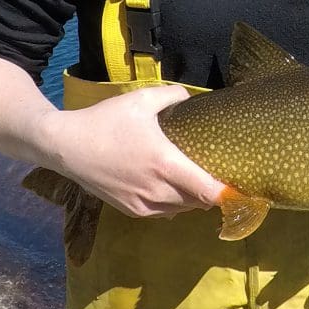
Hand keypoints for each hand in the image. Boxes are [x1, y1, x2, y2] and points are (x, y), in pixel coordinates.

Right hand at [46, 85, 223, 220]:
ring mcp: (143, 204)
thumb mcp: (141, 99)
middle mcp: (157, 190)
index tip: (242, 187)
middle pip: (199, 202)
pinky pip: (164, 213)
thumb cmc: (105, 121)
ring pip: (182, 209)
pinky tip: (170, 187)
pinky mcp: (131, 211)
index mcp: (165, 164)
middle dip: (211, 191)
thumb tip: (190, 97)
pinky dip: (173, 204)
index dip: (229, 193)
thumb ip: (173, 95)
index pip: (208, 191)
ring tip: (194, 180)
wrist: (66, 147)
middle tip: (217, 175)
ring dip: (192, 199)